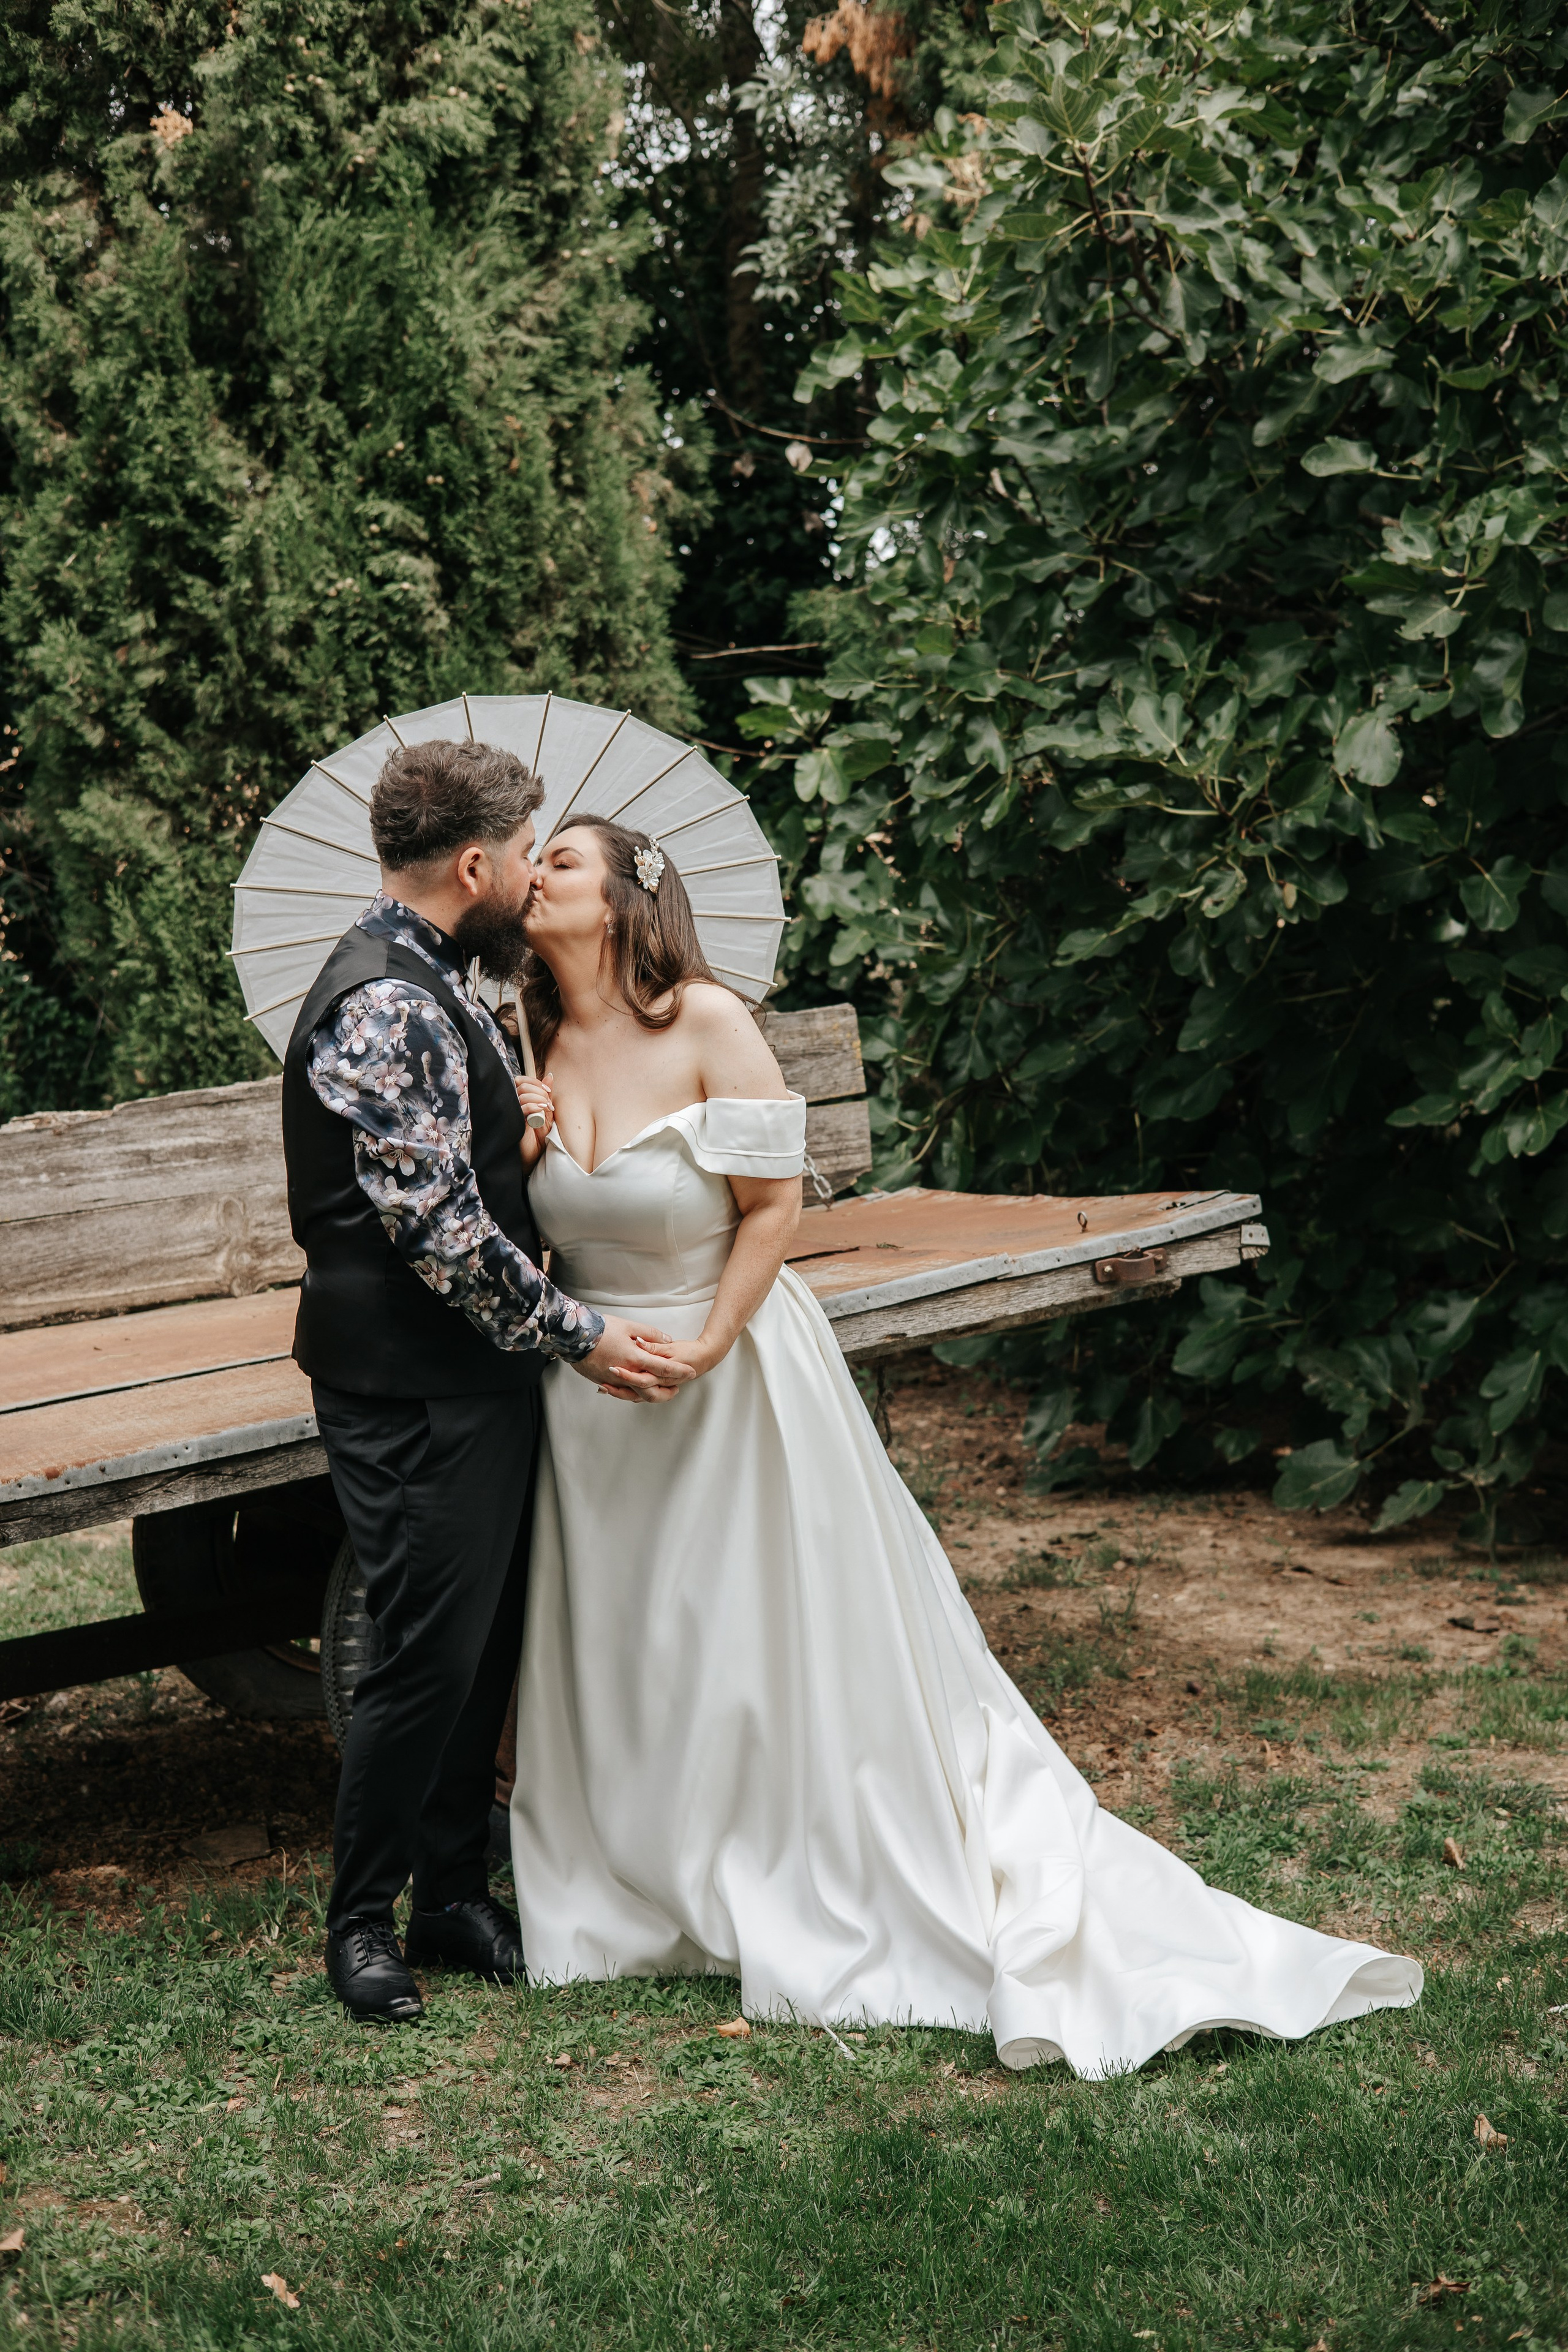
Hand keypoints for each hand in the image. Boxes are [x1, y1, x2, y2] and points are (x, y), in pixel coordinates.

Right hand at [515, 1074, 552, 1131]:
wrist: (536, 1153)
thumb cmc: (539, 1135)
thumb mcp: (547, 1111)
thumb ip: (547, 1094)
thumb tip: (549, 1076)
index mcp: (520, 1099)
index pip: (522, 1081)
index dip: (536, 1082)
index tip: (548, 1091)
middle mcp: (514, 1104)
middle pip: (522, 1085)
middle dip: (539, 1091)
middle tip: (548, 1104)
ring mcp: (513, 1112)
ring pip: (522, 1095)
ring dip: (539, 1098)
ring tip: (546, 1108)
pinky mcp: (514, 1122)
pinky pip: (522, 1108)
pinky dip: (533, 1106)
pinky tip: (540, 1110)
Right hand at [571, 1314, 692, 1402]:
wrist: (574, 1337)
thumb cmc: (601, 1329)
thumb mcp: (629, 1326)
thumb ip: (650, 1334)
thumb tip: (667, 1339)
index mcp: (636, 1358)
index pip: (664, 1368)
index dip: (680, 1371)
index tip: (691, 1372)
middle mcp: (627, 1373)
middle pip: (653, 1390)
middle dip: (668, 1392)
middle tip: (678, 1388)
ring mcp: (615, 1381)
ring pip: (638, 1395)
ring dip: (653, 1395)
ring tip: (662, 1391)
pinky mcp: (605, 1383)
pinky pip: (624, 1393)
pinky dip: (634, 1393)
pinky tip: (639, 1391)